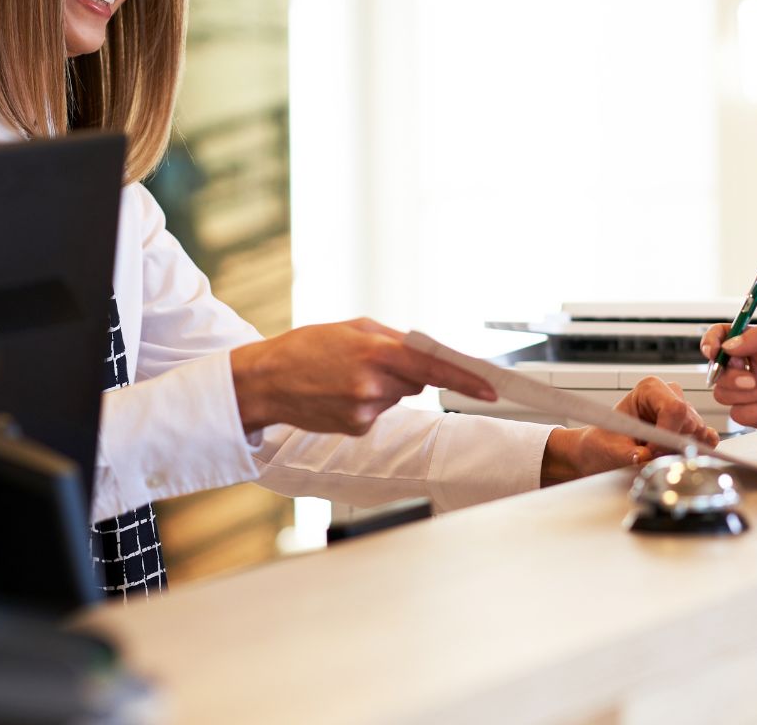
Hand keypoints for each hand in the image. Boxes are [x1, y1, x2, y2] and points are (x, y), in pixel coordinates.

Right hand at [228, 318, 497, 434]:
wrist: (266, 381)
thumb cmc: (307, 347)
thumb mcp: (352, 328)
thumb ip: (394, 340)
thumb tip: (427, 353)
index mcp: (374, 352)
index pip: (433, 368)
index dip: (466, 379)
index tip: (490, 388)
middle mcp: (372, 385)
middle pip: (417, 382)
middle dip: (404, 372)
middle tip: (370, 361)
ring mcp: (364, 411)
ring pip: (397, 397)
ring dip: (383, 387)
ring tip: (346, 376)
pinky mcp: (356, 428)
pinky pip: (379, 413)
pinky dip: (367, 403)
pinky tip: (339, 394)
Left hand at [540, 377, 720, 485]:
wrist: (605, 448)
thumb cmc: (606, 441)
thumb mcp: (611, 449)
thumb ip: (629, 454)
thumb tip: (644, 457)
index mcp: (650, 388)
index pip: (674, 408)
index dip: (667, 434)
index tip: (651, 451)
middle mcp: (670, 394)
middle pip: (689, 422)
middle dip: (672, 445)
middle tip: (649, 456)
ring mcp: (684, 410)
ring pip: (699, 432)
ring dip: (681, 449)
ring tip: (656, 454)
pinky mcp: (693, 427)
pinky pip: (707, 439)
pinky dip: (695, 450)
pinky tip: (675, 454)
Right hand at [702, 324, 756, 445]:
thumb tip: (729, 345)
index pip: (725, 338)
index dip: (713, 342)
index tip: (712, 351)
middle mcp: (756, 369)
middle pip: (719, 371)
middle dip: (732, 377)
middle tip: (754, 380)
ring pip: (726, 395)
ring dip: (750, 395)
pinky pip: (740, 415)